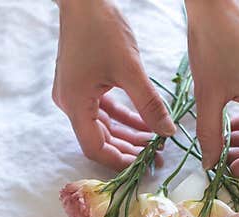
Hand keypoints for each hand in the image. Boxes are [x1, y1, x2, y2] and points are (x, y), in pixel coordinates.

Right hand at [52, 0, 175, 169]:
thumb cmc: (101, 28)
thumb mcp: (130, 70)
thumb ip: (149, 105)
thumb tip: (167, 133)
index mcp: (75, 105)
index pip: (94, 148)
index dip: (118, 161)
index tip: (142, 165)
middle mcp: (70, 103)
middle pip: (99, 139)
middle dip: (127, 148)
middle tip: (155, 155)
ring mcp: (74, 93)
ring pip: (103, 125)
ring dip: (128, 133)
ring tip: (154, 140)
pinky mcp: (82, 83)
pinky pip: (102, 109)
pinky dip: (123, 117)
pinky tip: (145, 121)